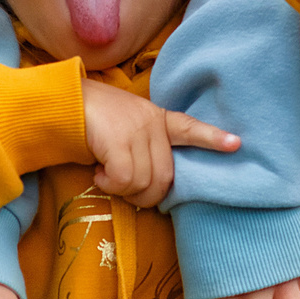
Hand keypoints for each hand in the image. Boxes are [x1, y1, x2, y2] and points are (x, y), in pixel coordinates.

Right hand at [84, 77, 239, 206]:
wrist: (63, 103)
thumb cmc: (93, 121)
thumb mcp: (126, 128)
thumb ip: (144, 148)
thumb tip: (150, 185)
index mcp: (156, 118)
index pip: (189, 128)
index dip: (212, 138)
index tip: (236, 144)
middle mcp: (151, 123)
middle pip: (164, 178)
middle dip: (146, 195)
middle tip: (123, 189)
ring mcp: (136, 131)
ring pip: (144, 182)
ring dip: (123, 190)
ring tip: (107, 177)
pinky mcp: (118, 140)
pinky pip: (124, 180)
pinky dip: (110, 185)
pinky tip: (99, 174)